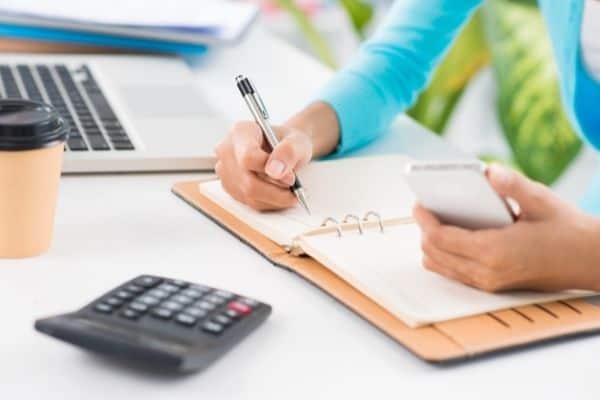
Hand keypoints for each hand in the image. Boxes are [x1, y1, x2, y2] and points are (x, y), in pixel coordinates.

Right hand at [214, 121, 311, 210]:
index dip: (270, 171)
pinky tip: (279, 193)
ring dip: (275, 198)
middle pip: (248, 181)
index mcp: (240, 132)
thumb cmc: (288, 142)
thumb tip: (275, 171)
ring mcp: (225, 171)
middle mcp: (227, 150)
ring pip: (249, 195)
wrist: (284, 149)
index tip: (291, 177)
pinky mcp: (230, 188)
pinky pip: (250, 202)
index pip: (248, 157)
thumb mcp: (297, 142)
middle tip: (294, 188)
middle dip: (276, 190)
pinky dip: (269, 202)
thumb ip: (288, 152)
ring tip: (290, 190)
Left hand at [413, 164, 599, 291]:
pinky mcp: (492, 286)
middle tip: (425, 208)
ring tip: (436, 220)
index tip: (418, 203)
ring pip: (440, 267)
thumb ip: (512, 185)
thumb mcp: (541, 200)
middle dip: (424, 230)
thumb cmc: (566, 230)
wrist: (590, 261)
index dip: (425, 219)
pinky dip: (444, 255)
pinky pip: (454, 273)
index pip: (441, 238)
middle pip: (434, 253)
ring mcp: (488, 283)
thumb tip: (488, 171)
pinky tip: (451, 236)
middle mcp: (487, 272)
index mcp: (494, 251)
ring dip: (432, 244)